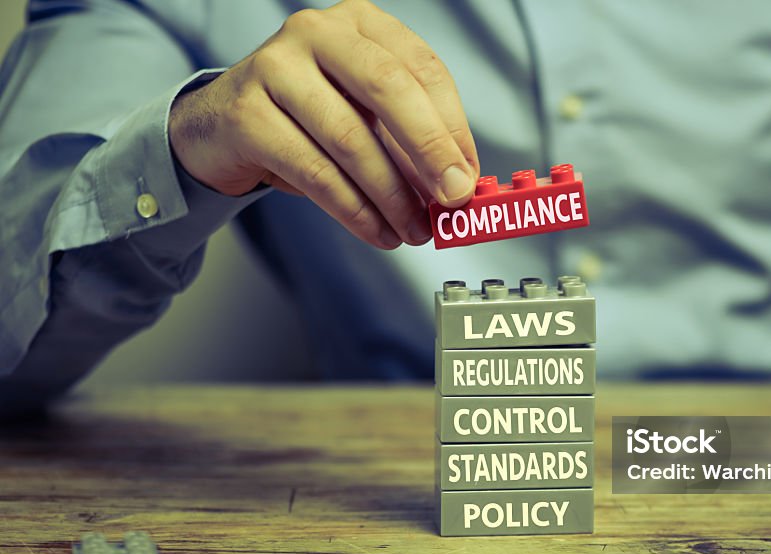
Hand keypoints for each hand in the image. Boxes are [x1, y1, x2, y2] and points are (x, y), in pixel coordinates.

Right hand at [168, 0, 478, 247]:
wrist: (221, 128)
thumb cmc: (307, 119)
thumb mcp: (364, 114)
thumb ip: (409, 140)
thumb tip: (458, 184)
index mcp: (360, 24)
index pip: (423, 69)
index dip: (453, 128)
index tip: (469, 177)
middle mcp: (317, 32)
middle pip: (390, 90)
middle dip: (429, 151)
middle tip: (453, 199)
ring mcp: (276, 68)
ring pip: (351, 139)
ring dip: (391, 196)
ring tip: (413, 232)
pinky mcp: (248, 115)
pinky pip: (316, 172)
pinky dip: (354, 211)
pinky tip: (377, 232)